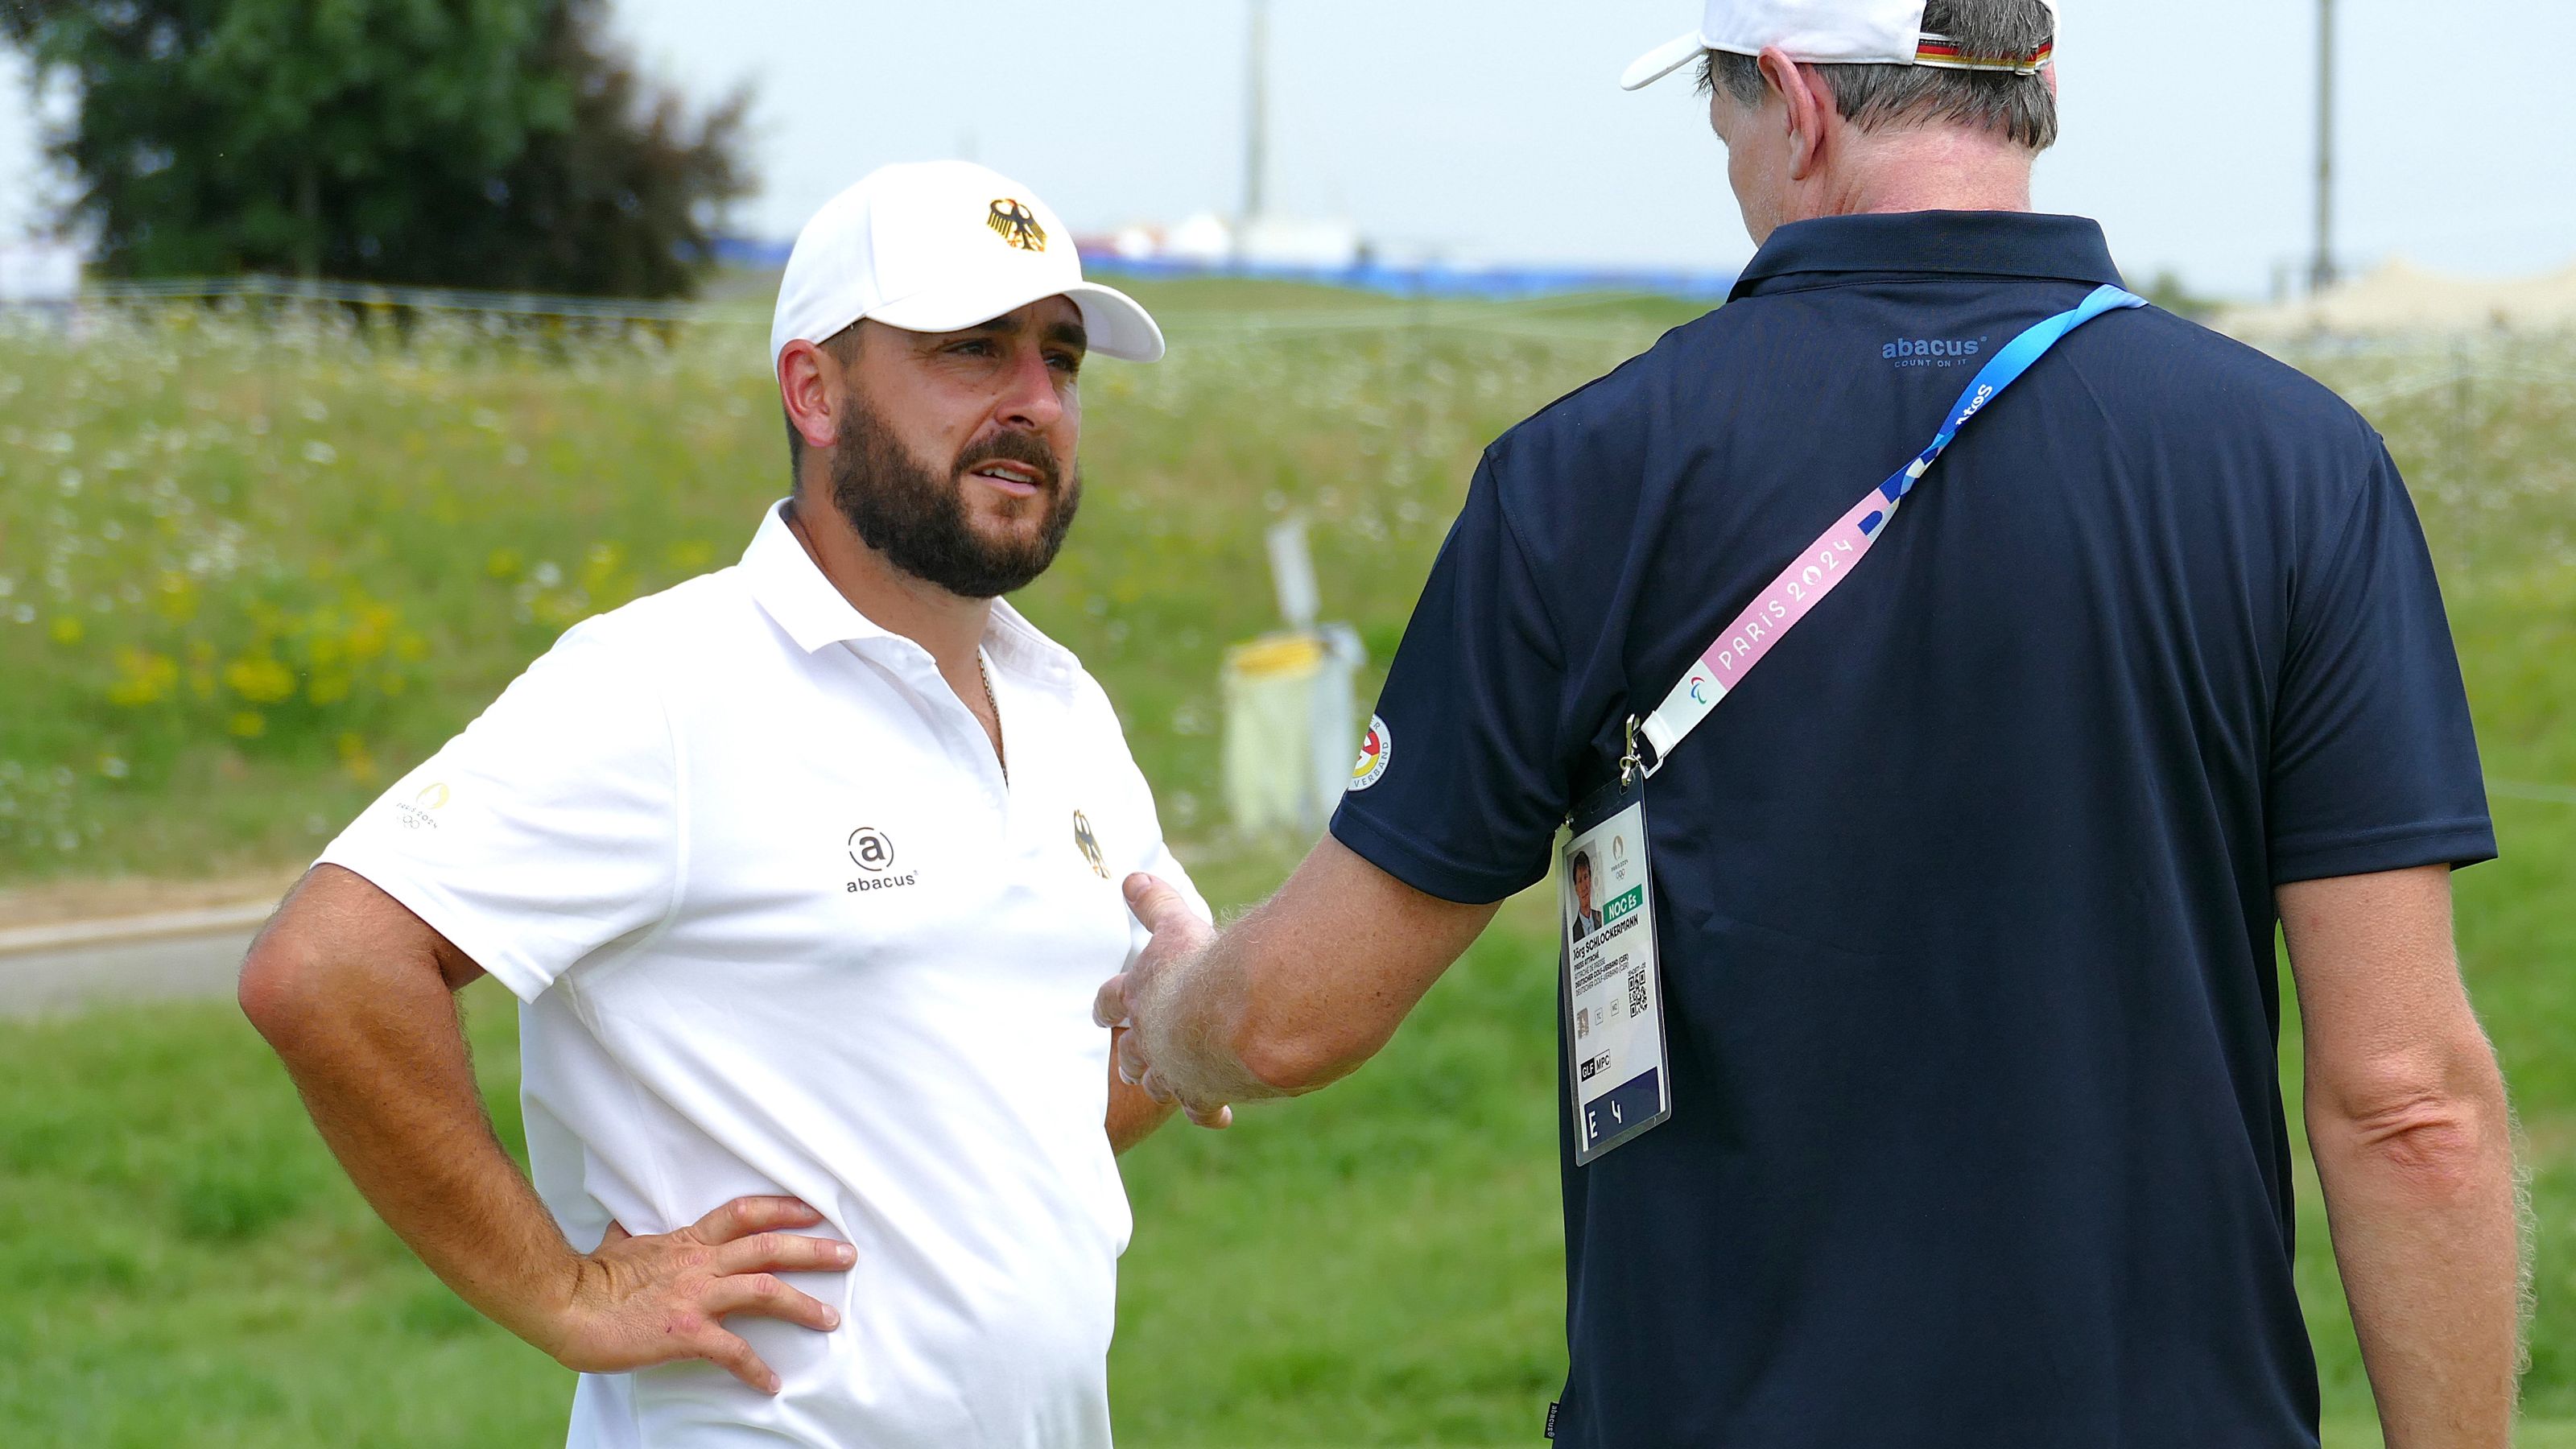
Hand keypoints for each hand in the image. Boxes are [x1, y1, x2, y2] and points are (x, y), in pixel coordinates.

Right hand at [545, 1195, 852, 1393]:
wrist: (564, 1304)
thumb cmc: (590, 1278)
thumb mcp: (620, 1245)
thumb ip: (635, 1236)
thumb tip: (626, 1224)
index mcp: (688, 1241)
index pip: (745, 1214)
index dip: (783, 1209)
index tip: (814, 1211)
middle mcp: (700, 1263)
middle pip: (770, 1247)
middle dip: (814, 1251)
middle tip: (849, 1256)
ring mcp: (695, 1296)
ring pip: (765, 1291)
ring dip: (803, 1305)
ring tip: (831, 1319)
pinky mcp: (686, 1333)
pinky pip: (732, 1350)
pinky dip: (755, 1369)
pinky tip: (771, 1383)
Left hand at [1096, 872, 1231, 1128]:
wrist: (1232, 1015)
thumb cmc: (1200, 964)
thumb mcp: (1175, 924)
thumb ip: (1153, 903)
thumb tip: (1131, 876)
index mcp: (1138, 996)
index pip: (1110, 1002)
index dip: (1108, 1007)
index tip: (1103, 1014)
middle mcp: (1148, 1039)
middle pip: (1129, 1053)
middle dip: (1129, 1056)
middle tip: (1126, 1063)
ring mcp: (1172, 1070)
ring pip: (1157, 1084)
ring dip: (1160, 1083)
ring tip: (1164, 1088)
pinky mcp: (1201, 1091)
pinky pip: (1200, 1107)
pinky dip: (1207, 1110)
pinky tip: (1218, 1114)